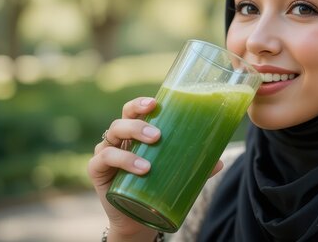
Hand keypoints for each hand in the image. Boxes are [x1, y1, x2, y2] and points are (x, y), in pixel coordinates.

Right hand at [87, 97, 223, 240]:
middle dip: (139, 122)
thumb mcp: (175, 174)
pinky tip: (138, 169)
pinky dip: (121, 161)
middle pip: (123, 118)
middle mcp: (118, 138)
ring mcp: (105, 151)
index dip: (142, 103)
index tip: (156, 102)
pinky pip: (104, 159)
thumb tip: (220, 162)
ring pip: (113, 133)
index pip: (134, 109)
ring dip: (131, 143)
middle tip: (158, 135)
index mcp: (135, 132)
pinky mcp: (97, 169)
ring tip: (149, 163)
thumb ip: (196, 167)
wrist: (137, 216)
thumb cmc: (156, 185)